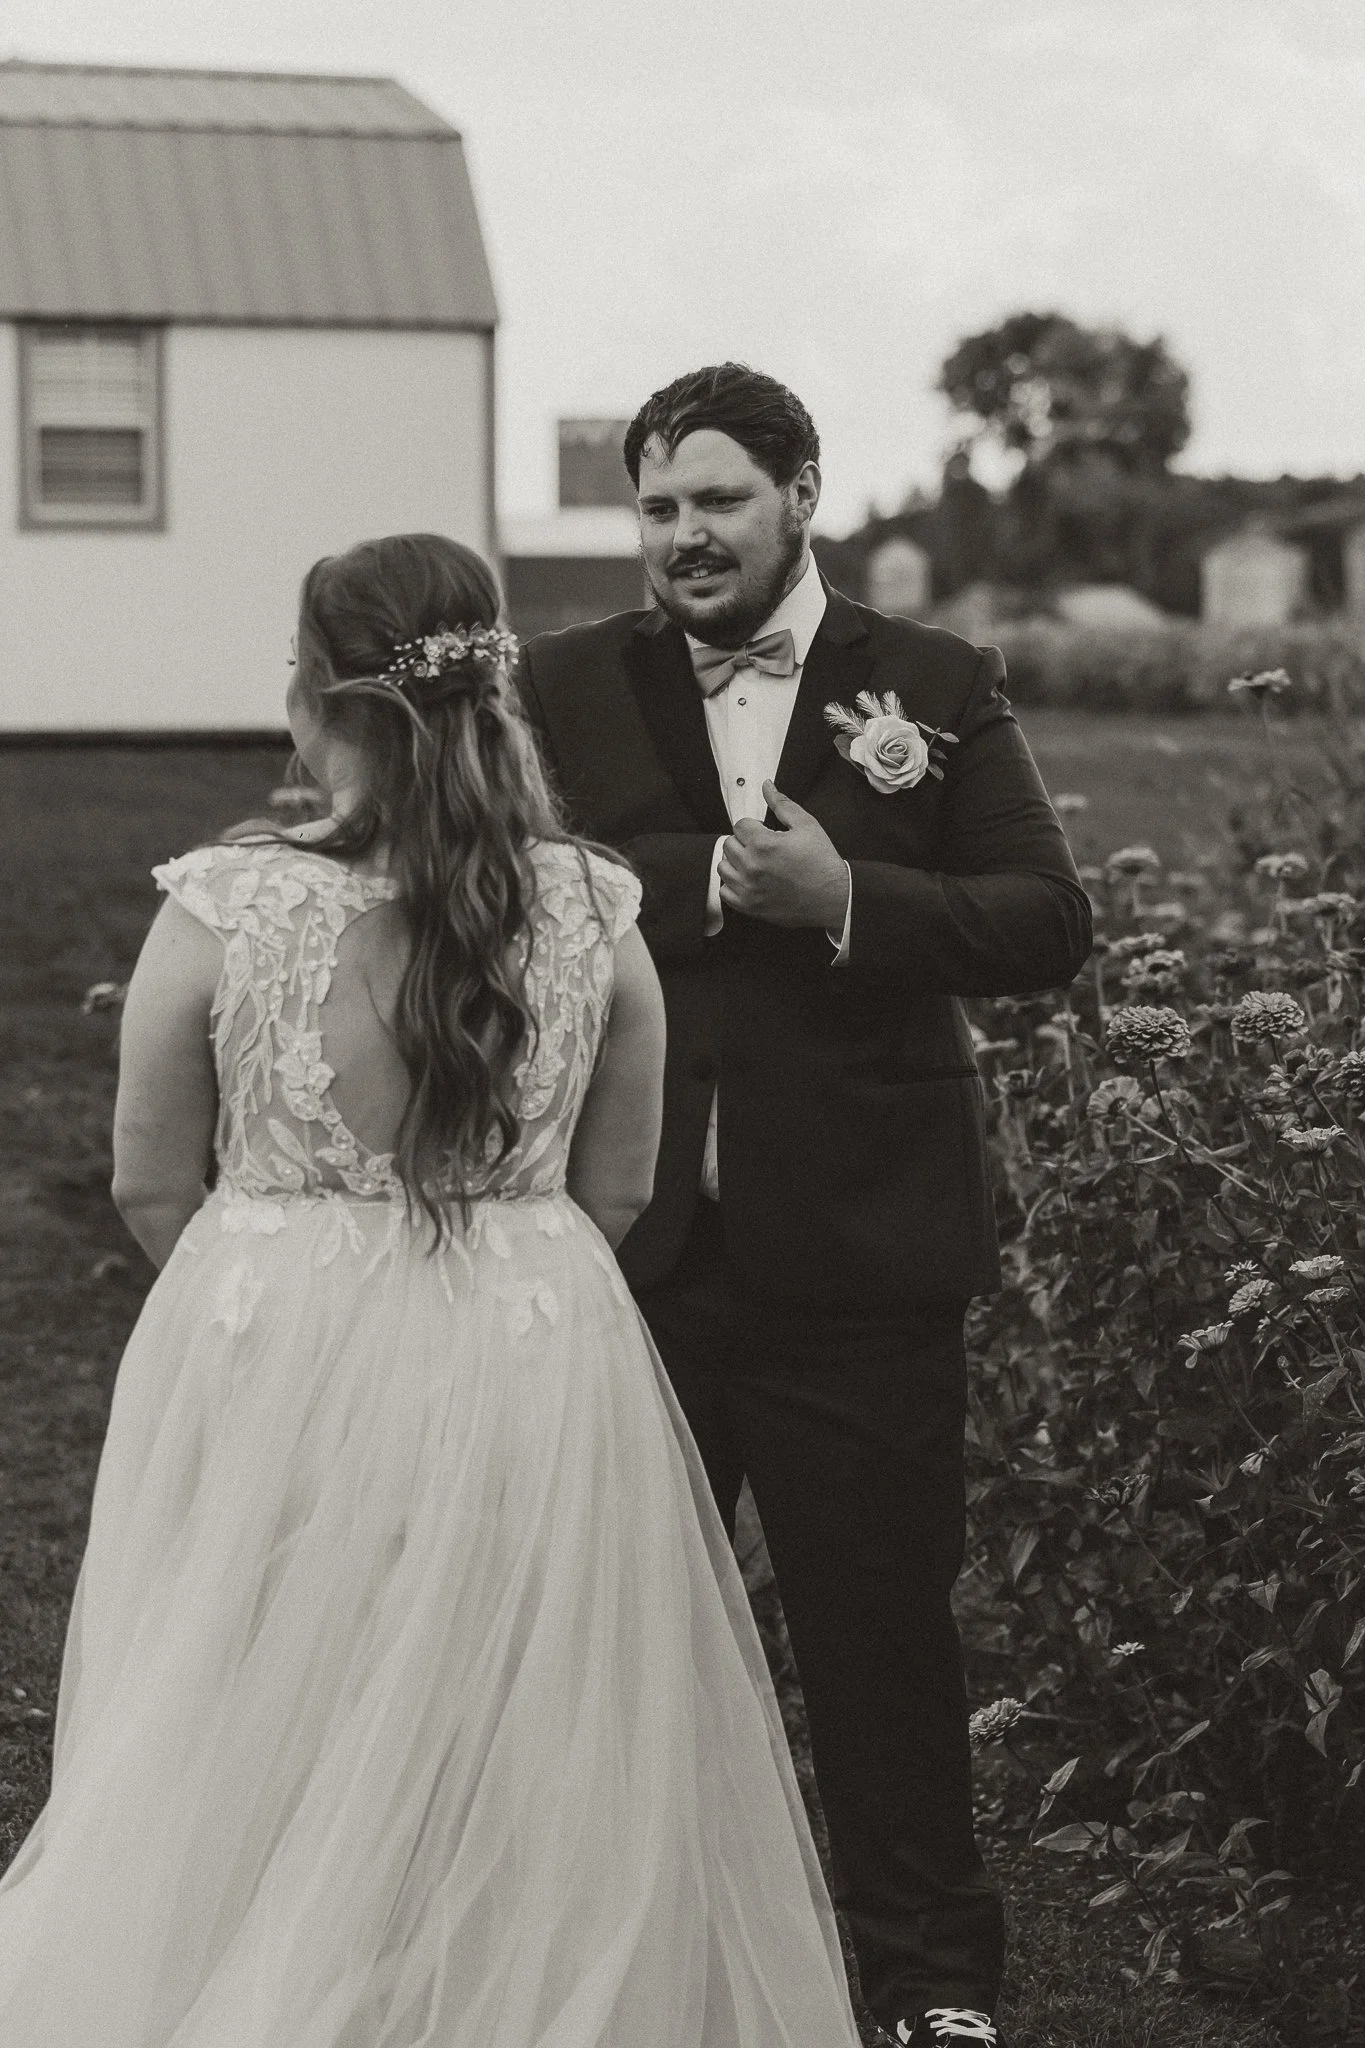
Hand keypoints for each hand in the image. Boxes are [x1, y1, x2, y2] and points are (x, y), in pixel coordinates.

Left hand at [717, 783, 849, 928]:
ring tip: (754, 864)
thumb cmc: (821, 862)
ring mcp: (748, 888)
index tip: (765, 834)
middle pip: (728, 844)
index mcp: (763, 844)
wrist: (833, 897)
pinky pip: (725, 892)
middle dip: (743, 842)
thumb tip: (767, 786)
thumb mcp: (807, 826)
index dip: (754, 826)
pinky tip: (750, 881)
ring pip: (723, 867)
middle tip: (762, 849)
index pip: (740, 825)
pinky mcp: (749, 906)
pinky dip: (733, 885)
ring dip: (735, 862)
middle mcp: (751, 866)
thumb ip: (782, 804)